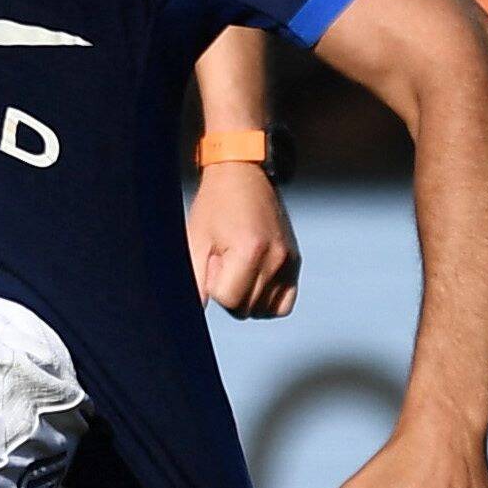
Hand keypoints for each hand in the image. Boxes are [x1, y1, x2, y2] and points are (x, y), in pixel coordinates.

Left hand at [189, 159, 300, 317]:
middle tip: (224, 259)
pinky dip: (266, 300)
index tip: (214, 258)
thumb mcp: (195, 240)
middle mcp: (276, 258)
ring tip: (239, 265)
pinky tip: (254, 280)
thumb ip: (194, 280)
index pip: (228, 299)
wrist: (243, 173)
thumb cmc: (214, 205)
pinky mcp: (295, 262)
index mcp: (250, 250)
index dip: (214, 283)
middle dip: (229, 291)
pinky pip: (282, 305)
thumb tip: (193, 314)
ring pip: (262, 310)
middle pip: (245, 309)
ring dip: (246, 296)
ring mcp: (289, 261)